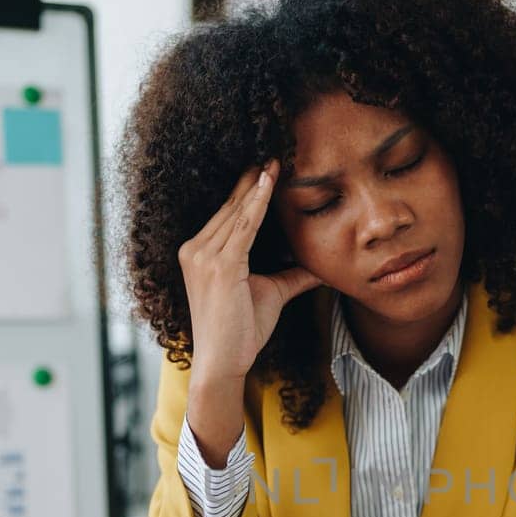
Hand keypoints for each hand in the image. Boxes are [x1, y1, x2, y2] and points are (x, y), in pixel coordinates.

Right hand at [177, 159, 322, 385]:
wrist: (223, 362)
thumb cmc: (241, 332)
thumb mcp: (270, 293)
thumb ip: (292, 275)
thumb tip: (319, 266)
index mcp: (200, 253)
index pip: (228, 214)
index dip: (247, 190)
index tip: (266, 168)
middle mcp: (196, 250)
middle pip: (231, 208)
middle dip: (253, 181)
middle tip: (274, 154)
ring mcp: (203, 257)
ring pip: (237, 214)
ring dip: (258, 186)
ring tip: (274, 162)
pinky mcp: (219, 266)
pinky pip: (242, 228)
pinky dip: (257, 205)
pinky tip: (268, 184)